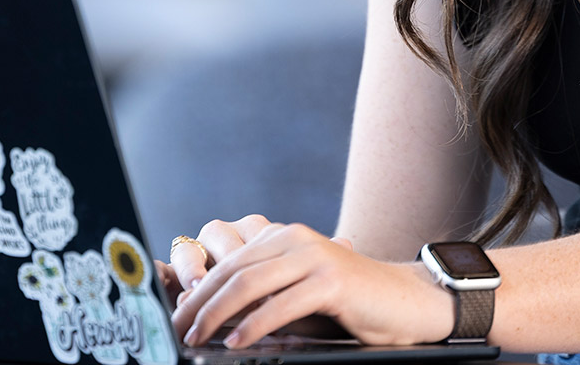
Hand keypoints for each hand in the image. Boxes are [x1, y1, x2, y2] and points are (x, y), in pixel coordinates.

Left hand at [168, 221, 455, 348]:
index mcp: (282, 236)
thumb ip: (260, 296)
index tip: (175, 315)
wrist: (405, 301)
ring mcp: (313, 256)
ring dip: (216, 314)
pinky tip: (237, 342)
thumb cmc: (347, 304)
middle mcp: (294, 238)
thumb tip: (209, 315)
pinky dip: (253, 326)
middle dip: (198, 303)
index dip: (196, 288)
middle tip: (177, 332)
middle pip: (231, 269)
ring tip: (198, 338)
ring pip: (249, 284)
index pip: (226, 258)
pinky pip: (281, 304)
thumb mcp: (297, 293)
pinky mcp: (330, 281)